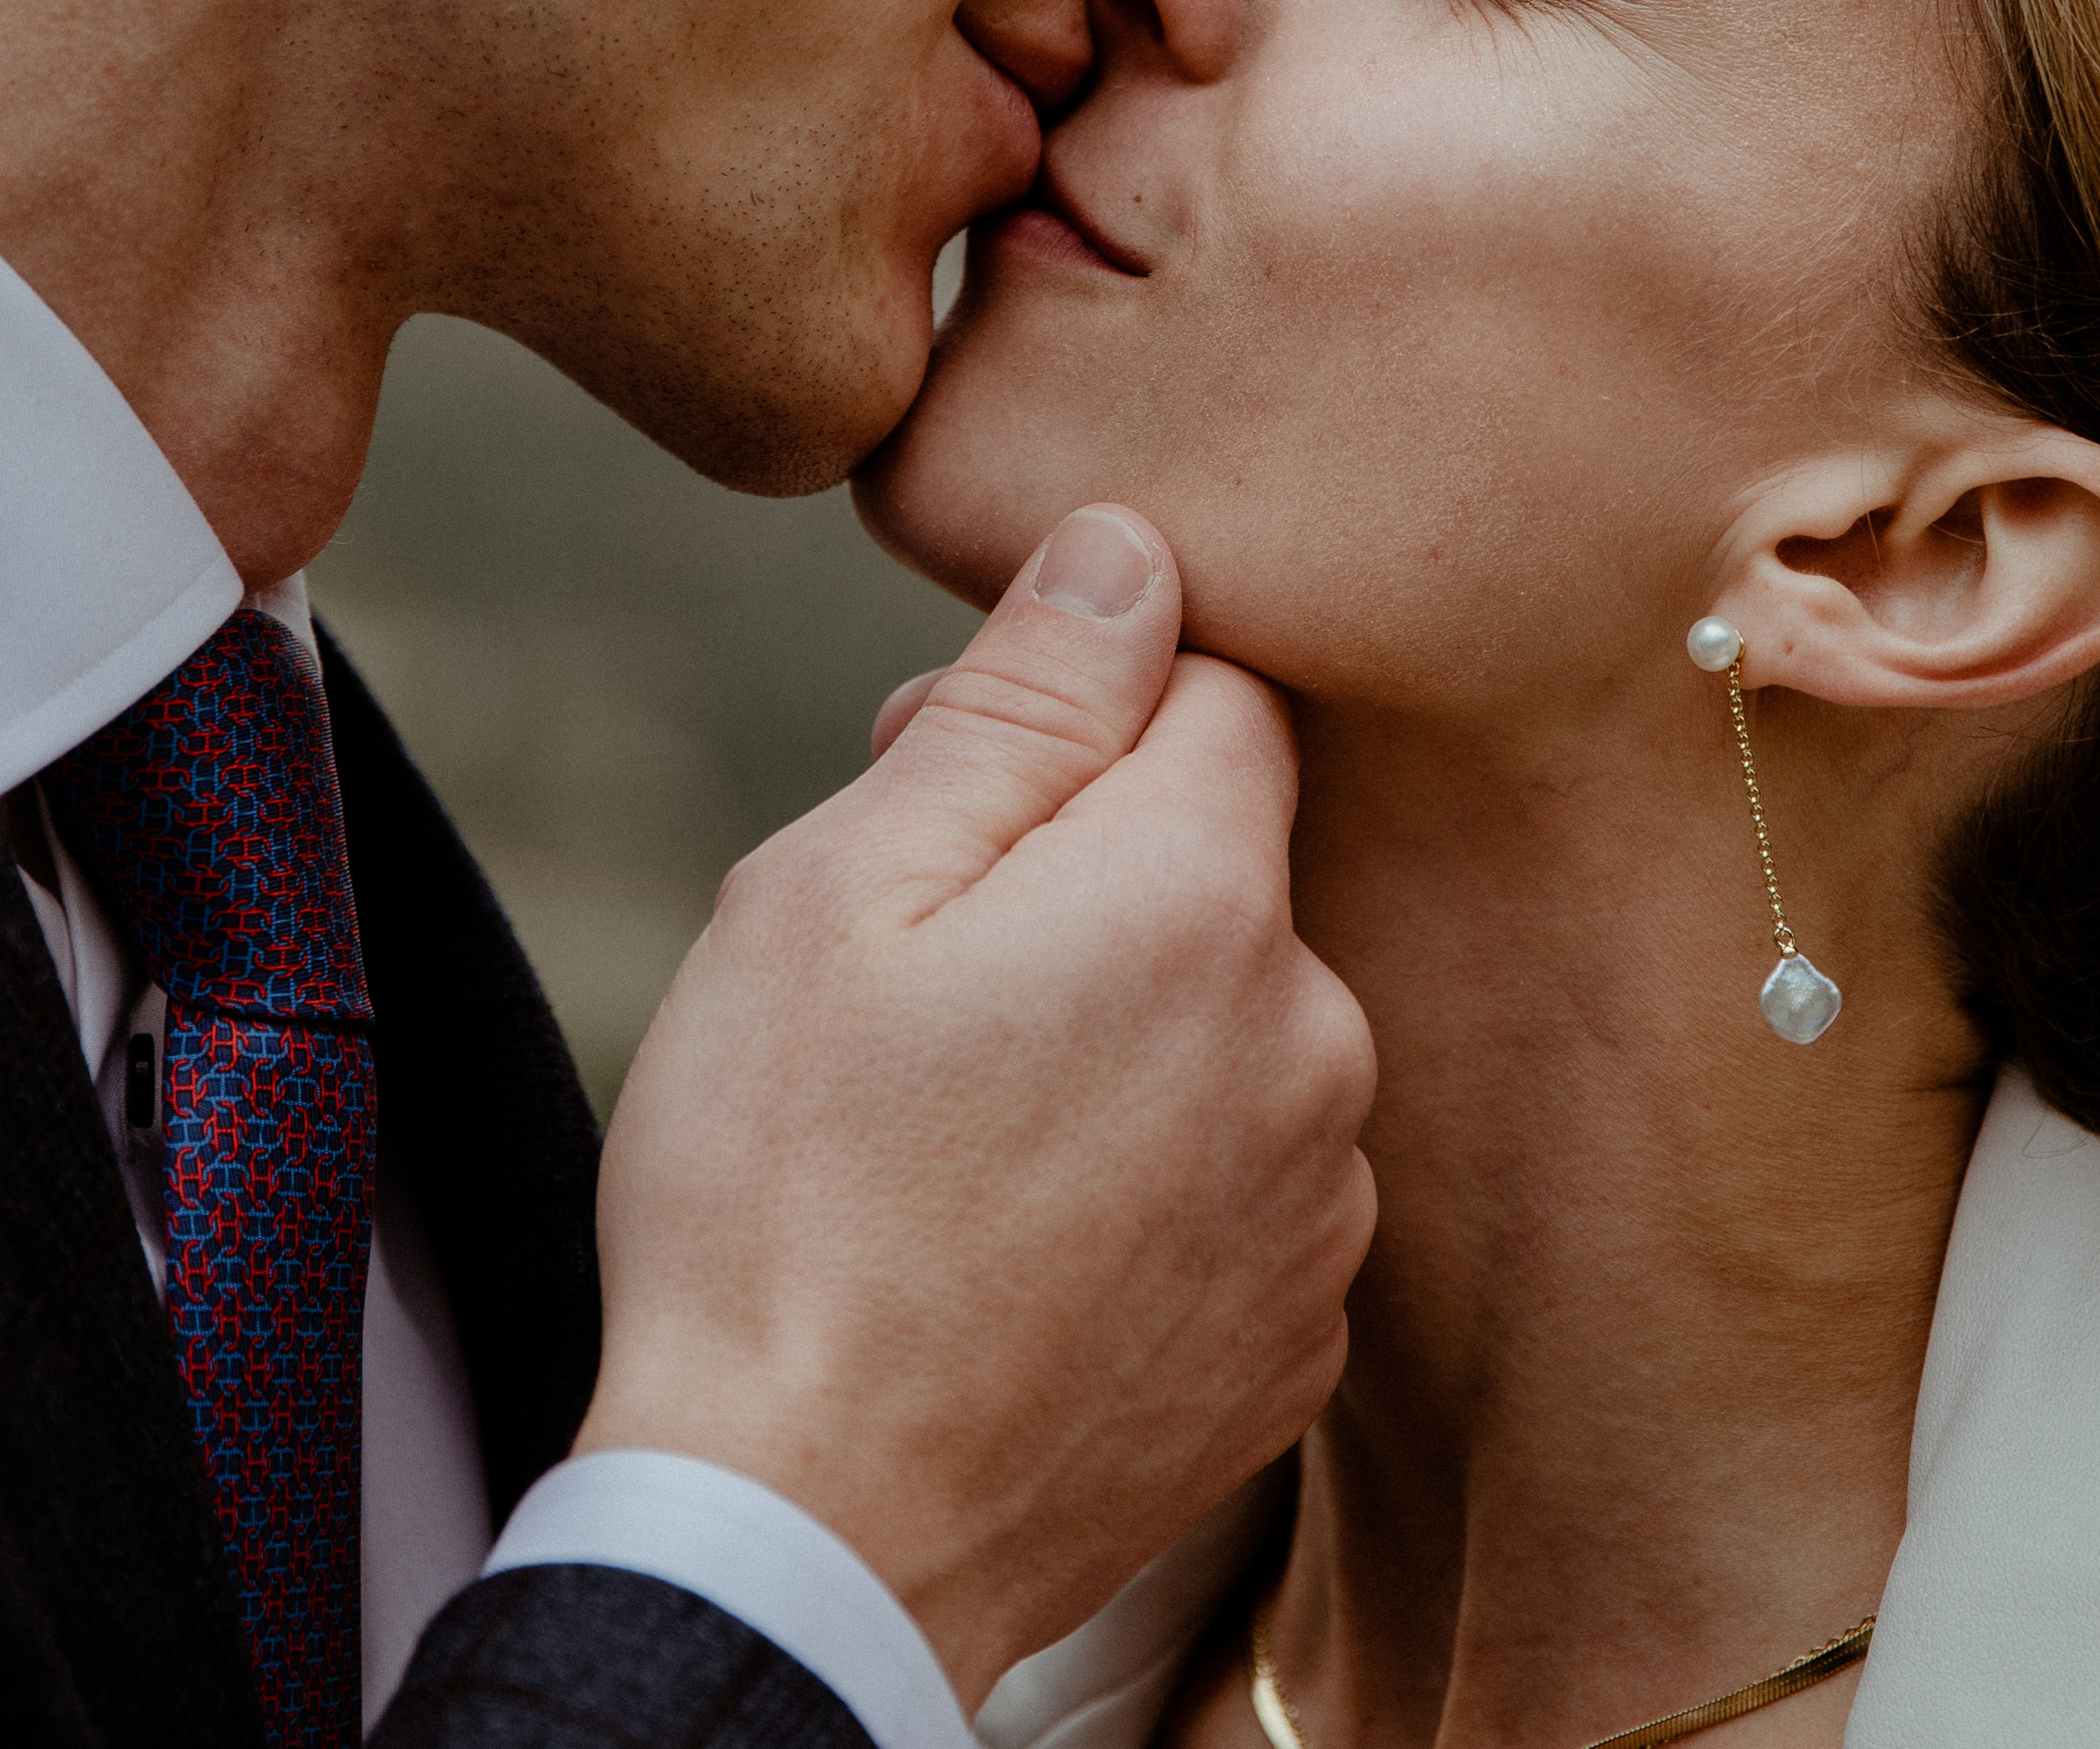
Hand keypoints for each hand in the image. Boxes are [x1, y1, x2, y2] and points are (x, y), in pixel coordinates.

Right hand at [577, 503, 1375, 1706]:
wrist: (798, 1548)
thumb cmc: (781, 1199)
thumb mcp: (843, 889)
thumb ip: (1022, 701)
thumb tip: (1131, 550)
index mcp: (1203, 900)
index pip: (1214, 691)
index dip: (1070, 710)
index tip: (945, 781)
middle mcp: (1313, 1040)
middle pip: (1221, 858)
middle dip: (1084, 862)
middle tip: (909, 960)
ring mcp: (1318, 1205)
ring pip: (1231, 1016)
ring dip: (1122, 1020)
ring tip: (948, 1119)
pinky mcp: (1293, 1337)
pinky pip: (1242, 1171)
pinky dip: (1153, 1169)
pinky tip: (1013, 1230)